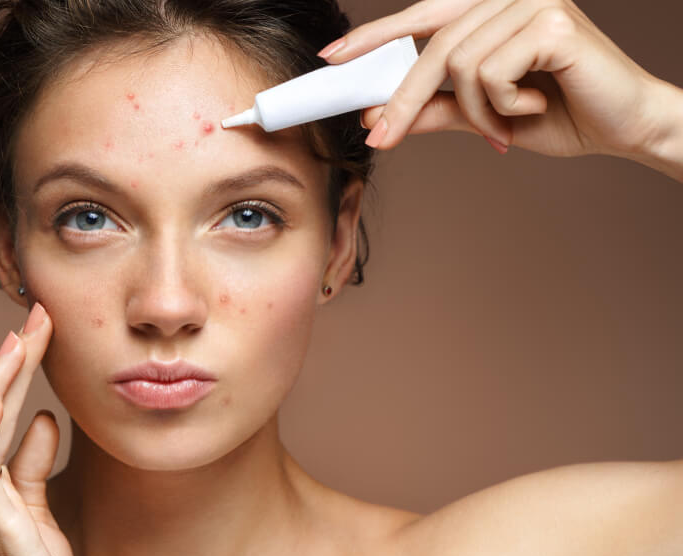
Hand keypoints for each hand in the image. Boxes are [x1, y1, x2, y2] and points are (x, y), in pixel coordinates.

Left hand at [319, 0, 674, 162]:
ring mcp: (531, 1)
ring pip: (457, 65)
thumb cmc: (561, 114)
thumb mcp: (483, 116)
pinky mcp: (552, 19)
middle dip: (402, 101)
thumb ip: (436, 110)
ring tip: (507, 122)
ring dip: (476, 110)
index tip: (332, 58)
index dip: (375, 36)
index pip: (422, 18)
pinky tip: (537, 104)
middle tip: (379, 140)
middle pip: (431, 47)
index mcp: (491, 8)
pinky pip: (489, 72)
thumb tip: (378, 115)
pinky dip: (503, 105)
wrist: (625, 128)